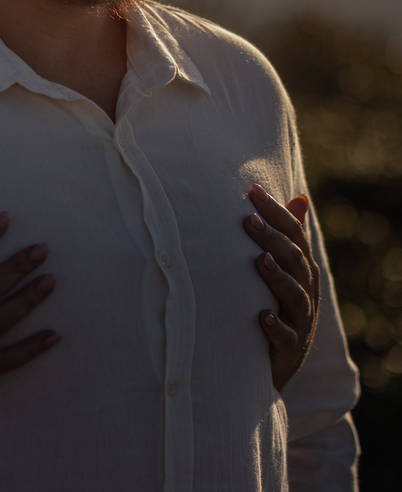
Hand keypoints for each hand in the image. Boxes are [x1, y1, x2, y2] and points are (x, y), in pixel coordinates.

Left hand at [244, 185, 319, 392]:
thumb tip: (299, 197)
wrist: (269, 364)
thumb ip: (289, 237)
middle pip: (295, 261)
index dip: (277, 213)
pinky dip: (275, 326)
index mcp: (303, 272)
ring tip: (258, 259)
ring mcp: (300, 322)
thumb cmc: (274, 307)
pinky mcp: (290, 349)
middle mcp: (306, 294)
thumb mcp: (282, 272)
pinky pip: (285, 337)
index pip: (295, 237)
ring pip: (295, 296)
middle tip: (248, 219)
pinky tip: (262, 315)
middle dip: (273, 238)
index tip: (253, 190)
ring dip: (277, 277)